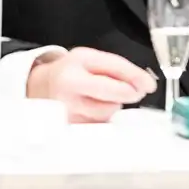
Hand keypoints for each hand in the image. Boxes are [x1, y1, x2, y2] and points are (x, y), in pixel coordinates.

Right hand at [26, 47, 156, 122]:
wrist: (40, 88)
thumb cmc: (70, 72)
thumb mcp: (89, 59)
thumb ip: (116, 68)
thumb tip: (144, 85)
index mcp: (74, 68)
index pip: (111, 72)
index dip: (134, 79)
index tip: (149, 85)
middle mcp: (68, 91)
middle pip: (110, 99)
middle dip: (127, 95)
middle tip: (134, 92)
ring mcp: (67, 113)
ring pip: (107, 113)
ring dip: (113, 106)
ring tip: (101, 97)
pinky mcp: (69, 128)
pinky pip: (98, 125)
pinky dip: (103, 117)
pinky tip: (93, 108)